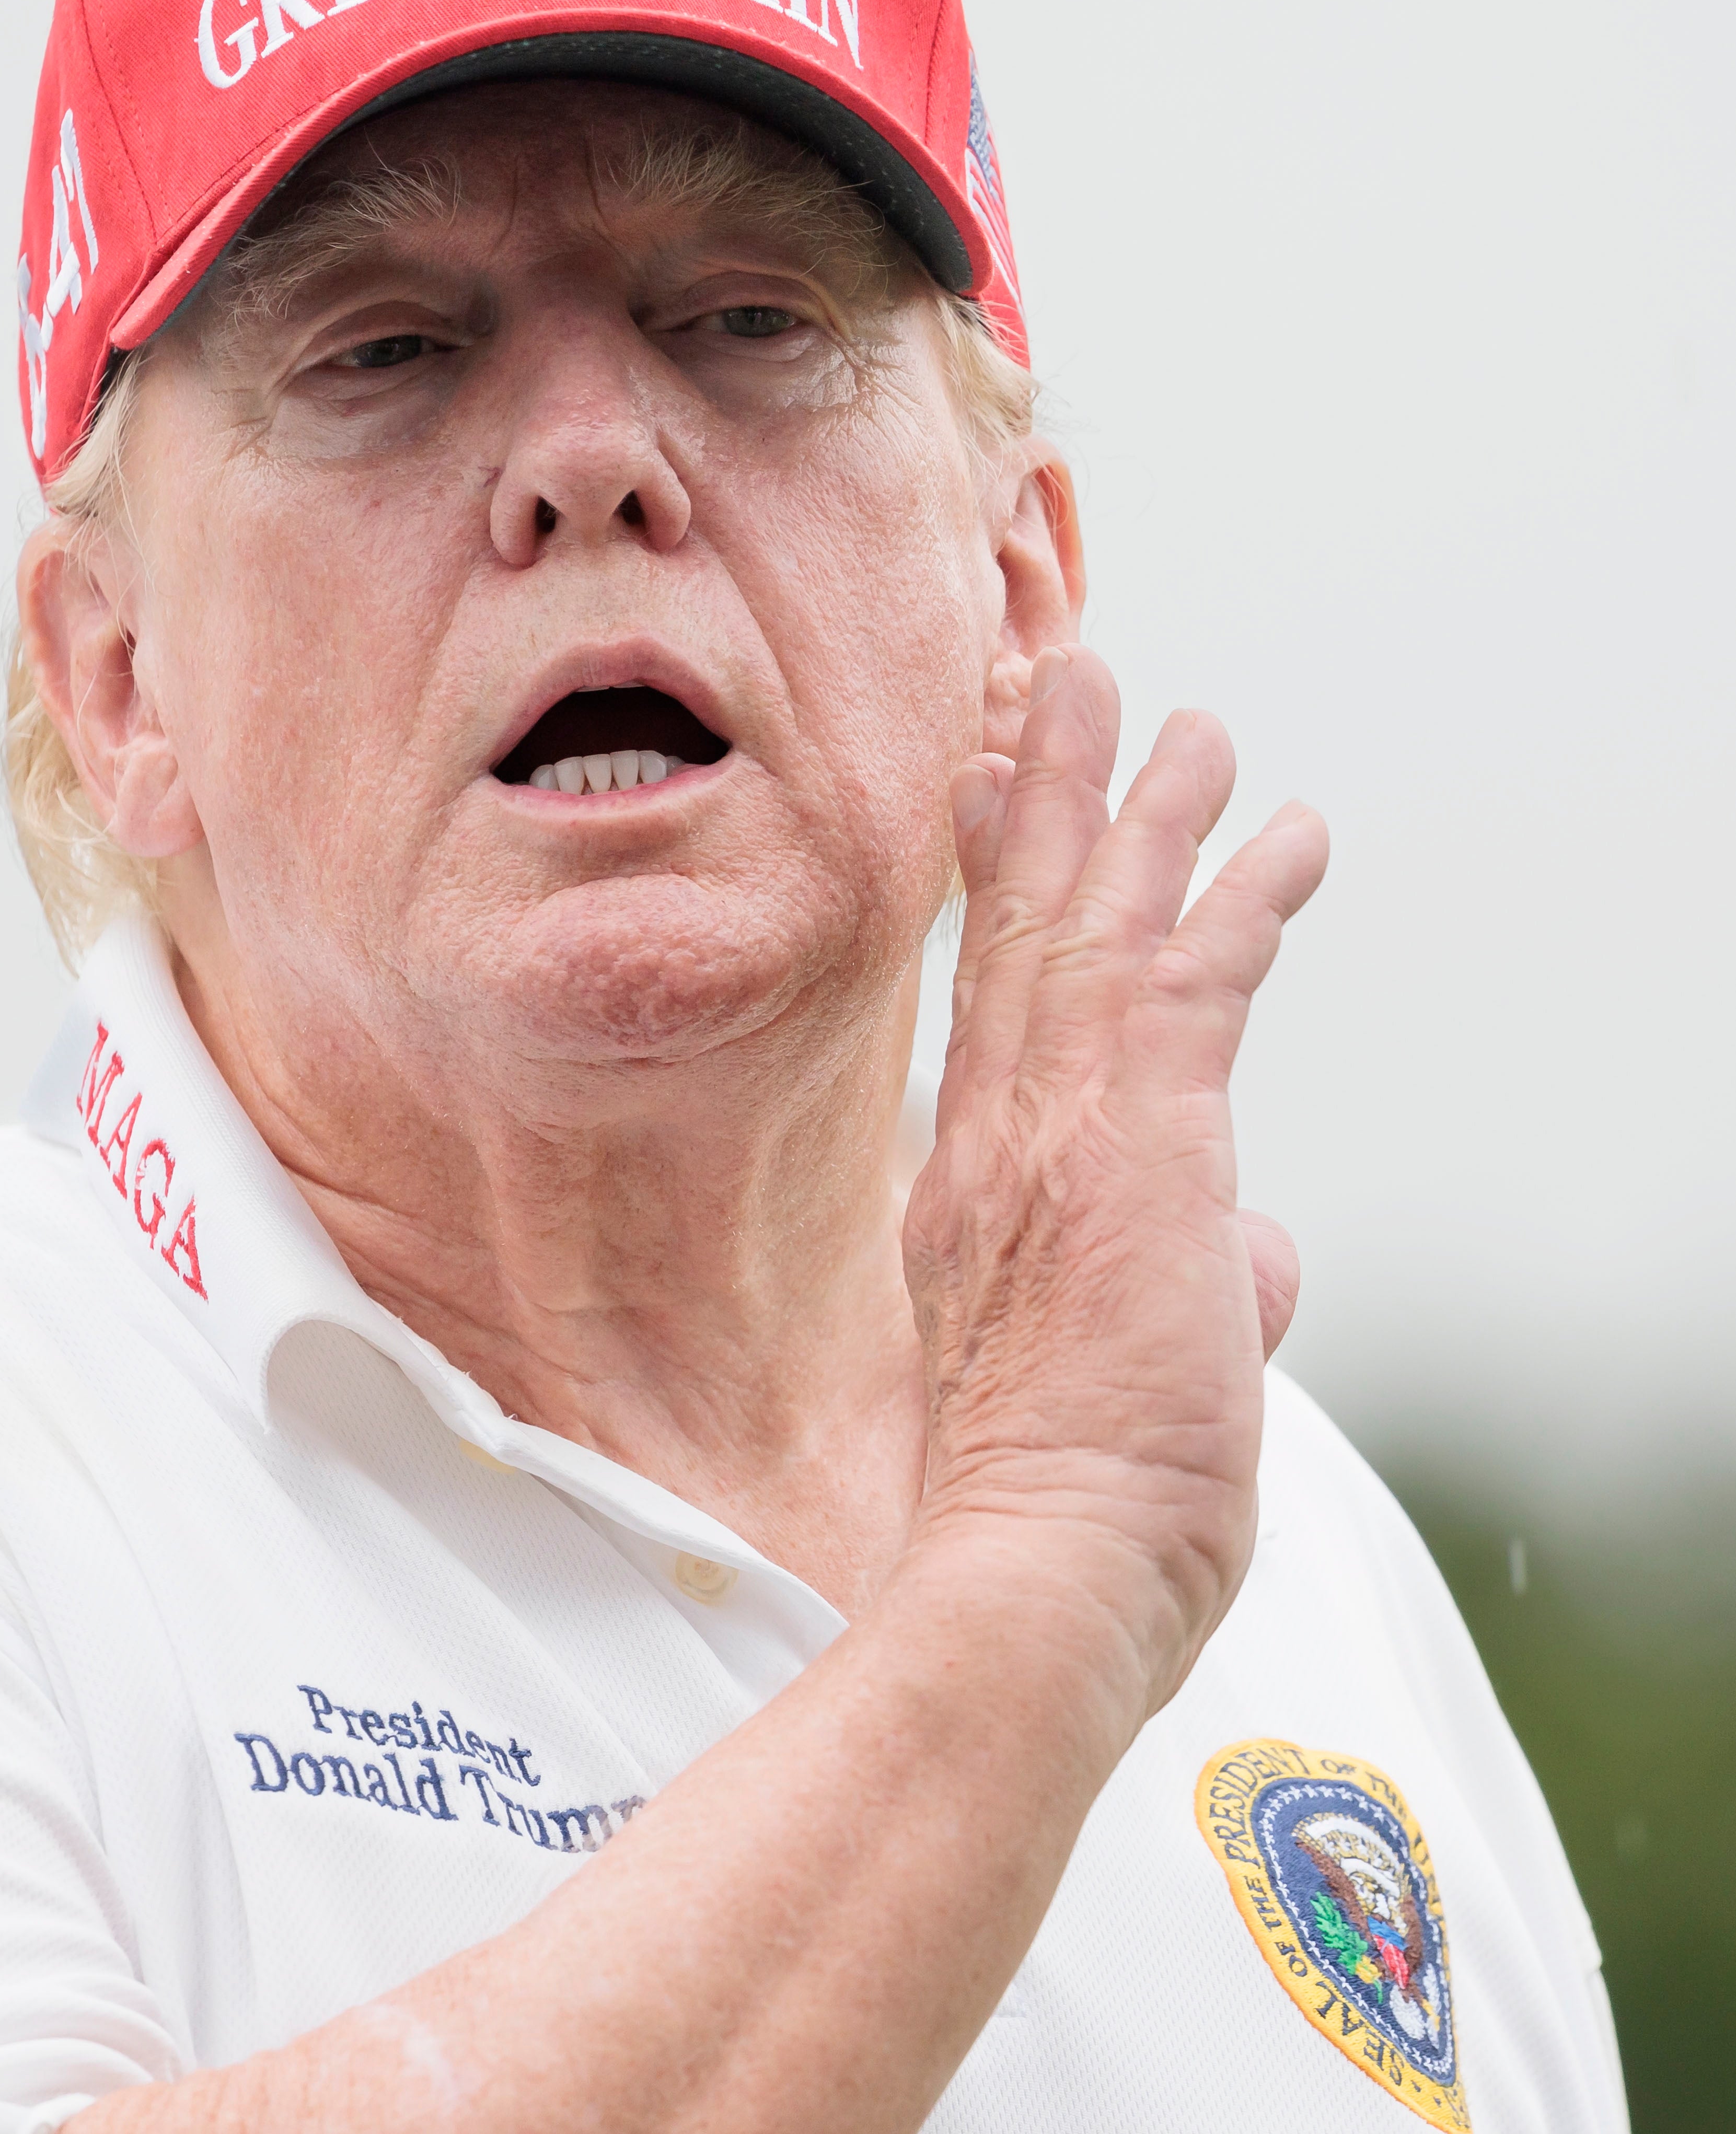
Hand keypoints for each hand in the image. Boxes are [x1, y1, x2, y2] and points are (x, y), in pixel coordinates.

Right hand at [901, 647, 1327, 1712]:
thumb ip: (1191, 1286)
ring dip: (1141, 808)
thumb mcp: (1127, 1374)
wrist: (1039, 1570)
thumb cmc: (1070, 1506)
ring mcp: (1059, 1134)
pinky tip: (1282, 829)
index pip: (989, 1001)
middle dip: (1052, 796)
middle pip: (1021, 926)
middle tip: (1071, 688)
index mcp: (977, 1186)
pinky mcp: (1142, 1149)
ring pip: (1096, 927)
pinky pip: (1190, 984)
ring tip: (1181, 716)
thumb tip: (1262, 1254)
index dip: (996, 886)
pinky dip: (1237, 899)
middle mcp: (998, 1136)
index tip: (997, 795)